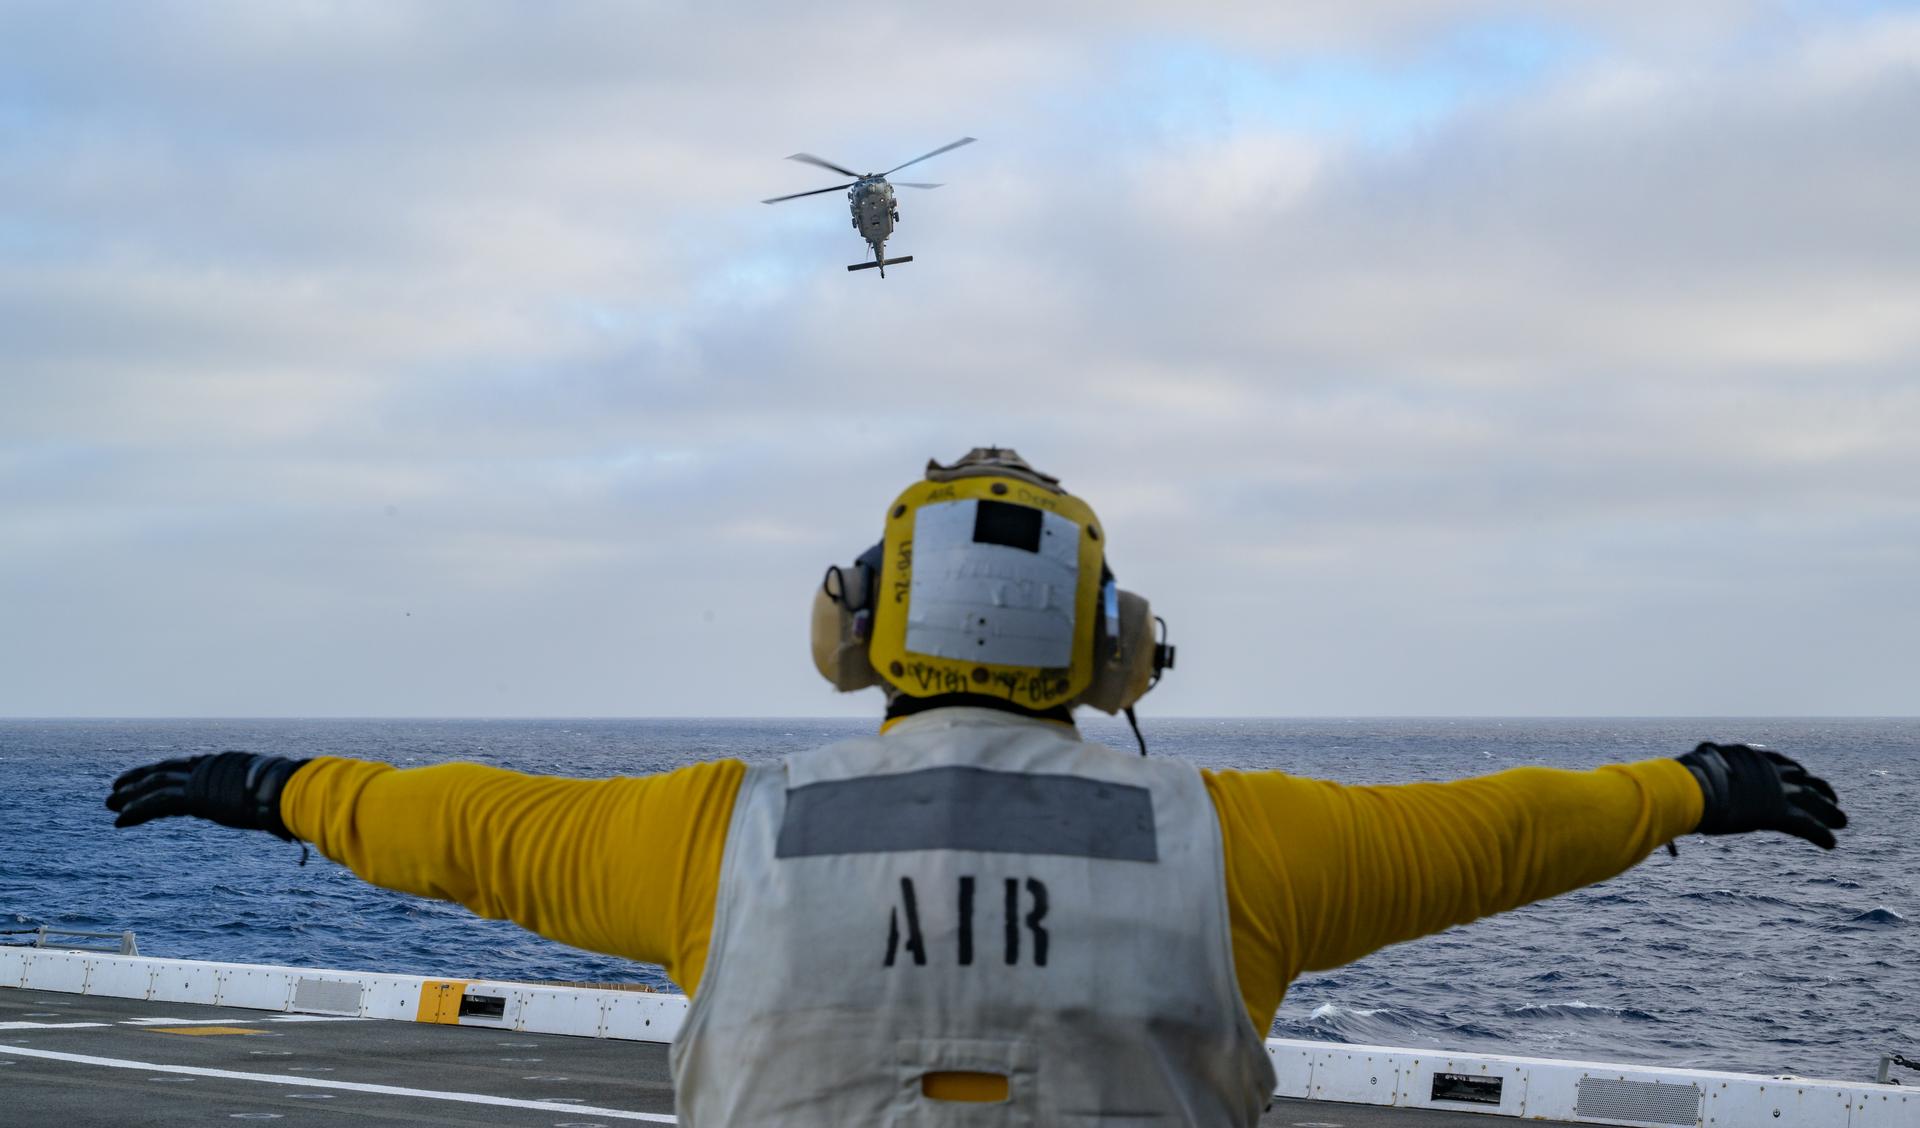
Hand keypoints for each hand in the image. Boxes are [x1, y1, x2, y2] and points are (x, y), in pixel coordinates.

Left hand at [107, 752, 307, 840]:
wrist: (289, 792)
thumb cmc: (291, 797)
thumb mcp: (273, 797)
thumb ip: (267, 807)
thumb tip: (285, 827)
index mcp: (224, 765)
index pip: (185, 770)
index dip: (162, 775)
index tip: (145, 781)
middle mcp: (208, 768)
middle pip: (165, 772)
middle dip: (137, 782)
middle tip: (114, 791)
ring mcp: (201, 780)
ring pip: (156, 785)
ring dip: (130, 796)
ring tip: (109, 805)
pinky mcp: (196, 796)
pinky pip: (159, 802)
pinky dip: (138, 811)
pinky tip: (121, 819)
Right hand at [1677, 742, 1845, 848]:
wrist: (1691, 787)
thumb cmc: (1681, 780)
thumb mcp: (1690, 771)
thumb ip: (1693, 774)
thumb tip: (1670, 777)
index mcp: (1748, 757)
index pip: (1779, 762)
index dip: (1794, 771)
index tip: (1801, 777)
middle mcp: (1768, 770)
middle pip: (1803, 778)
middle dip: (1820, 789)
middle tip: (1831, 799)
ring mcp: (1776, 790)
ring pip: (1814, 800)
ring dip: (1830, 811)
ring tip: (1841, 821)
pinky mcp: (1779, 812)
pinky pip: (1808, 825)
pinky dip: (1821, 834)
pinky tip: (1830, 843)